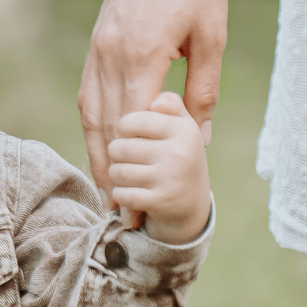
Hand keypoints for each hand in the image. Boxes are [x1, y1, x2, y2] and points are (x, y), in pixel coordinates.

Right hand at [79, 0, 226, 224]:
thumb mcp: (210, 34)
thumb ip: (202, 89)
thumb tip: (196, 140)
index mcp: (140, 58)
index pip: (131, 131)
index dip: (130, 173)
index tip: (134, 204)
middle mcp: (110, 62)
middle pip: (106, 134)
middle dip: (112, 177)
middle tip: (119, 213)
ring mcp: (96, 57)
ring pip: (91, 121)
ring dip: (97, 160)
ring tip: (107, 191)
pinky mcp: (93, 53)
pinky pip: (88, 102)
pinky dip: (94, 132)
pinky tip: (101, 151)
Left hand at [108, 92, 210, 243]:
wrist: (191, 205)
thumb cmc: (178, 158)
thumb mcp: (181, 128)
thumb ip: (170, 107)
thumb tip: (156, 101)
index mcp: (183, 128)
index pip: (132, 121)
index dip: (122, 129)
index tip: (126, 135)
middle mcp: (179, 151)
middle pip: (120, 147)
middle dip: (115, 155)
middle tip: (122, 159)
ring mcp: (170, 177)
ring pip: (118, 172)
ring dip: (115, 176)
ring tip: (124, 175)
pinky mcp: (160, 201)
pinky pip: (122, 195)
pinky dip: (120, 196)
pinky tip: (128, 192)